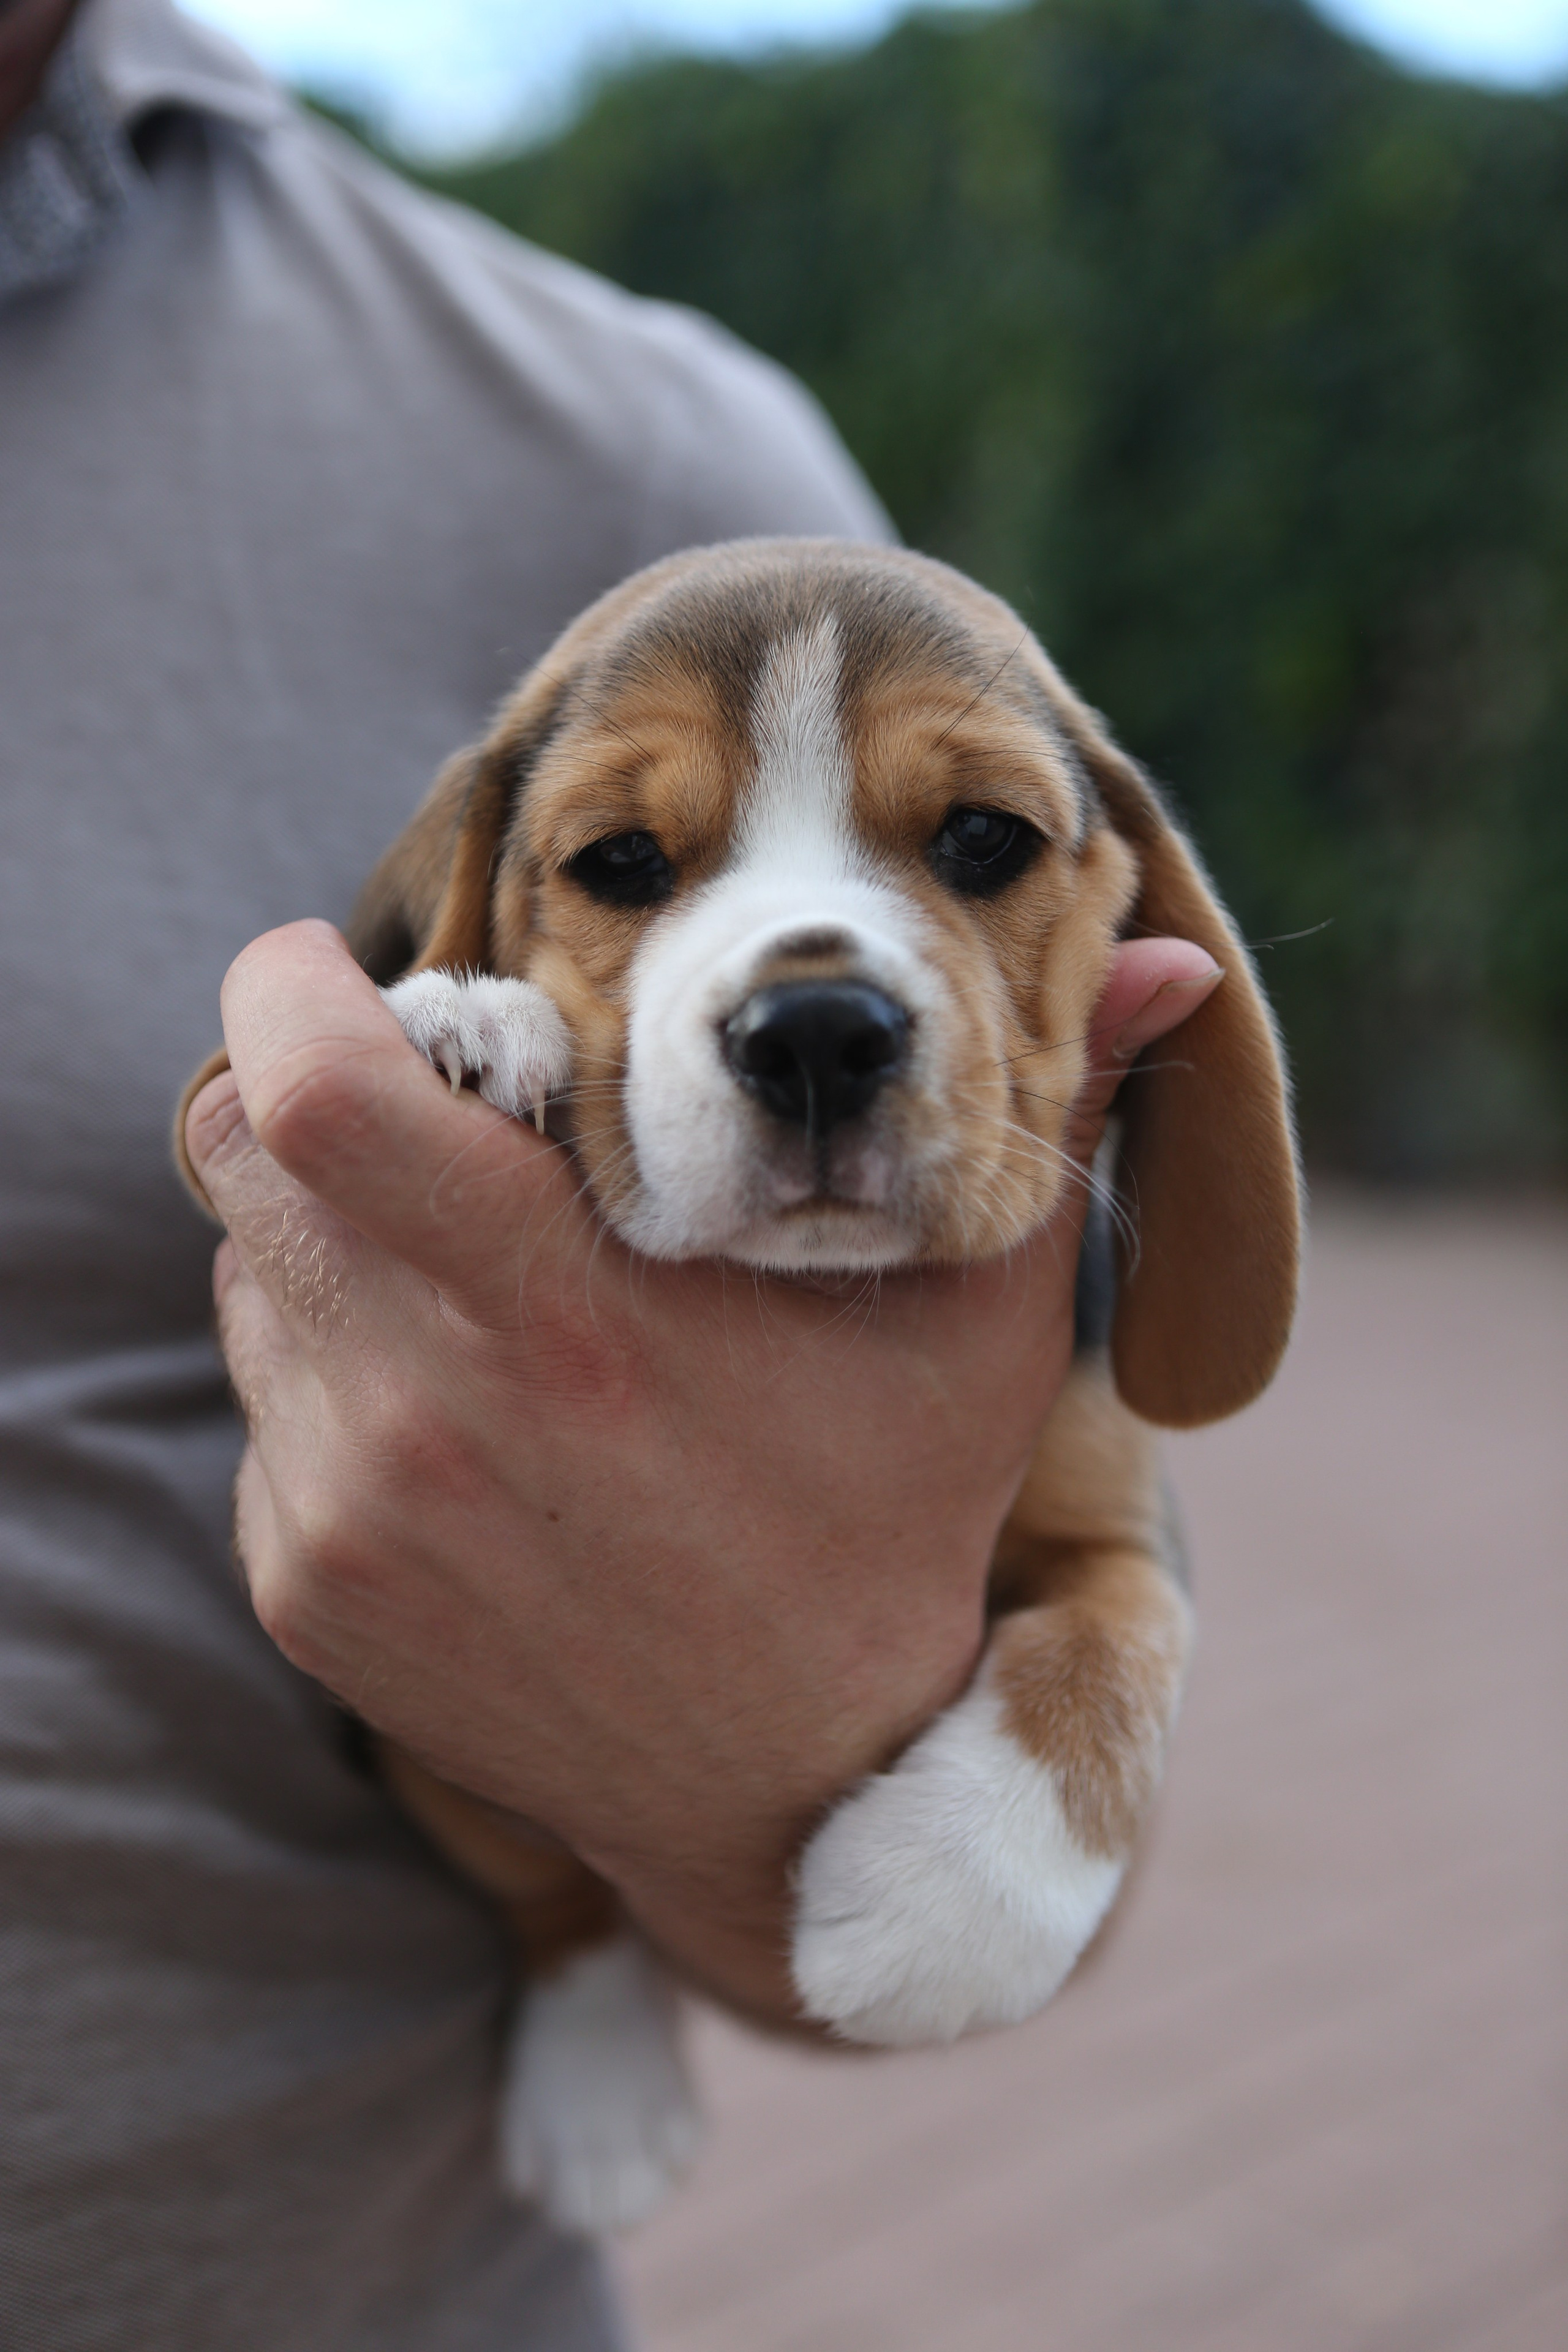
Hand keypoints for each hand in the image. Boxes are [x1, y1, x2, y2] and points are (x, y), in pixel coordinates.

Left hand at [186, 921, 1218, 2020]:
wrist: (800, 1786)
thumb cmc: (890, 1521)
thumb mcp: (981, 1323)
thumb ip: (1053, 1119)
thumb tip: (1166, 953)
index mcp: (561, 1310)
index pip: (312, 1090)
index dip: (291, 991)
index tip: (339, 968)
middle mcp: (420, 1411)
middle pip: (241, 1159)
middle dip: (309, 1098)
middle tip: (424, 1110)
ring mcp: (346, 1512)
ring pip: (251, 1282)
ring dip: (332, 1242)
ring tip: (476, 1282)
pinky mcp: (308, 1593)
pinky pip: (266, 1412)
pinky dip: (334, 1378)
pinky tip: (468, 1426)